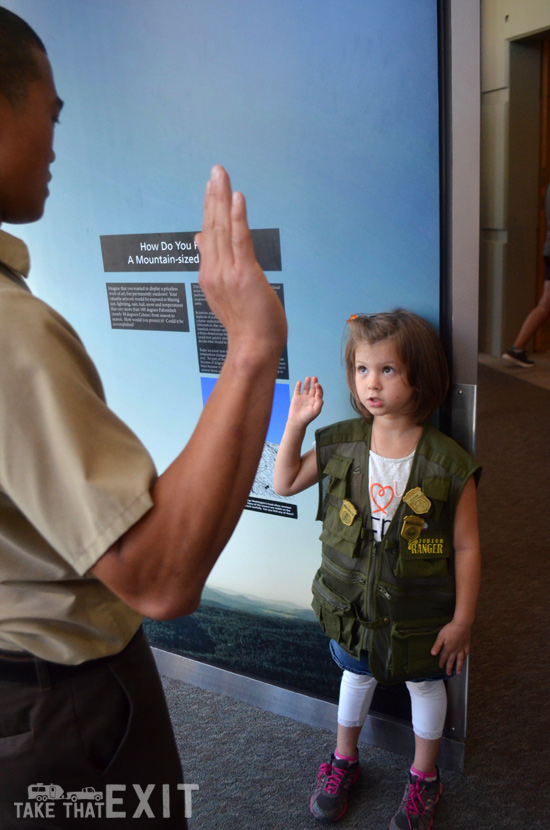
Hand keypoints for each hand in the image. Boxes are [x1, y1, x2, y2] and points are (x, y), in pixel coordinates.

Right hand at [195, 166, 286, 361]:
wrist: (253, 347)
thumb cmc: (246, 323)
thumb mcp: (225, 291)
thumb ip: (214, 264)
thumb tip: (201, 239)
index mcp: (209, 274)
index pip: (209, 234)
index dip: (210, 208)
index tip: (211, 187)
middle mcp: (214, 270)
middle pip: (213, 226)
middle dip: (213, 196)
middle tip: (216, 170)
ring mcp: (227, 272)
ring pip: (223, 229)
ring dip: (222, 199)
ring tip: (220, 175)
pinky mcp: (244, 275)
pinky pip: (240, 241)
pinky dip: (238, 218)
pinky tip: (237, 198)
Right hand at [288, 376, 323, 427]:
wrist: (297, 421)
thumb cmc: (308, 417)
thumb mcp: (316, 410)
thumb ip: (319, 401)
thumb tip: (319, 393)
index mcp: (316, 401)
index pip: (319, 392)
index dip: (319, 388)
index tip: (317, 385)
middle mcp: (310, 398)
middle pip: (313, 388)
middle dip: (314, 383)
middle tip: (315, 377)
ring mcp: (303, 398)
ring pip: (306, 388)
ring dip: (307, 383)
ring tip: (308, 377)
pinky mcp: (296, 398)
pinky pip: (297, 390)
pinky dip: (298, 386)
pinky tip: (299, 382)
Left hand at [430, 620, 471, 675]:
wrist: (462, 624)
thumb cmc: (450, 629)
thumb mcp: (441, 636)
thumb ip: (437, 645)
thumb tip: (432, 654)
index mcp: (448, 648)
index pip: (444, 657)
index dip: (442, 662)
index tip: (440, 667)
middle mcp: (455, 650)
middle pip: (452, 661)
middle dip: (449, 667)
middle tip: (449, 673)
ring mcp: (462, 648)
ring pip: (460, 659)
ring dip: (459, 666)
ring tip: (458, 672)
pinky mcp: (466, 644)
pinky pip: (466, 653)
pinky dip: (465, 657)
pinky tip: (465, 659)